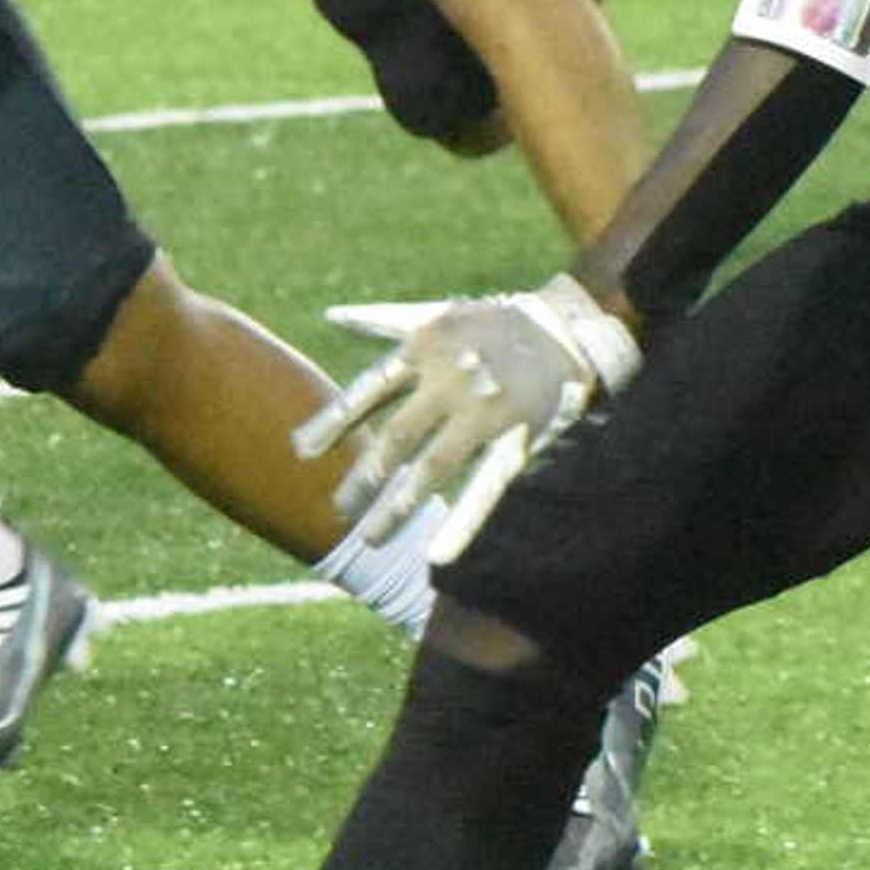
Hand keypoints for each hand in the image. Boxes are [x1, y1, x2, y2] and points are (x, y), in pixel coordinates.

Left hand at [297, 277, 644, 561]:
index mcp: (425, 348)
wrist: (567, 326)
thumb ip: (382, 321)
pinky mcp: (517, 437)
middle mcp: (451, 380)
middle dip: (364, 476)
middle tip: (338, 507)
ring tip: (370, 539)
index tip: (302, 453)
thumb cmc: (492, 322)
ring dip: (398, 507)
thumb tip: (332, 316)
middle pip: (396, 437)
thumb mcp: (436, 313)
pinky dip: (463, 523)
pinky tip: (438, 556)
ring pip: (433, 468)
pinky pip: (487, 486)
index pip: (368, 390)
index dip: (334, 423)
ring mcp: (485, 411)